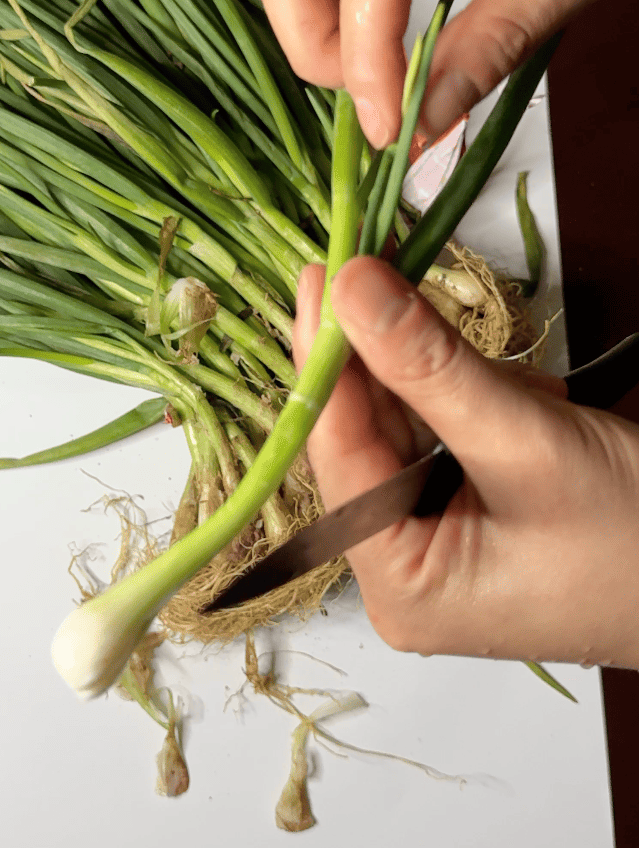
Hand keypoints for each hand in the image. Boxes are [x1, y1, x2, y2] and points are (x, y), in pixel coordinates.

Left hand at [294, 256, 638, 667]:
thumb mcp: (526, 442)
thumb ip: (429, 364)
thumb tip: (350, 287)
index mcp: (401, 583)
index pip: (336, 449)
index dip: (323, 355)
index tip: (320, 273)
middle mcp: (404, 567)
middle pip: (364, 429)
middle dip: (387, 355)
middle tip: (379, 264)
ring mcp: (438, 539)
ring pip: (406, 422)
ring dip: (445, 378)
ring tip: (510, 377)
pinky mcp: (471, 510)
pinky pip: (446, 432)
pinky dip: (476, 396)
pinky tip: (527, 398)